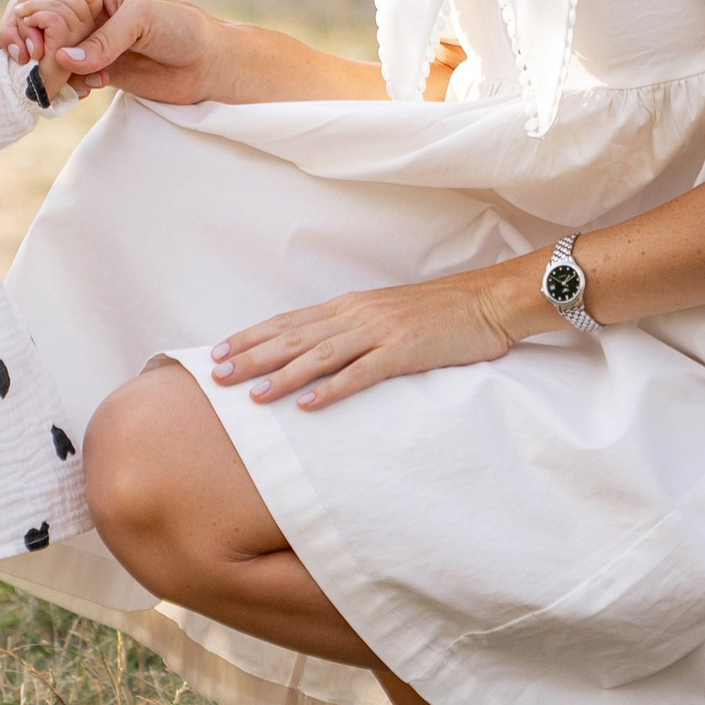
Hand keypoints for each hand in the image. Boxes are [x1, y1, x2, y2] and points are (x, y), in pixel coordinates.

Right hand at [5, 0, 225, 106]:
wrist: (209, 65)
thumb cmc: (182, 28)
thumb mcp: (143, 19)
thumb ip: (103, 39)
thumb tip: (63, 60)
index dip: (28, 19)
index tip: (37, 47)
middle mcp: (81, 9)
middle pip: (29, 22)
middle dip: (28, 44)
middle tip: (35, 64)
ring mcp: (84, 40)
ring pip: (41, 52)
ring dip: (46, 69)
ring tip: (71, 81)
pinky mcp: (91, 68)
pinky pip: (59, 76)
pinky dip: (64, 86)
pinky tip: (89, 89)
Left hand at [210, 267, 527, 409]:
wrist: (487, 300)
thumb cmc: (439, 312)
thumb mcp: (386, 314)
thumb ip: (353, 328)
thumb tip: (319, 350)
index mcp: (350, 305)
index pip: (289, 322)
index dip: (251, 337)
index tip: (217, 352)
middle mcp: (357, 314)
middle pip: (294, 337)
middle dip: (252, 357)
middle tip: (217, 376)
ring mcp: (380, 332)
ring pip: (320, 355)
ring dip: (283, 376)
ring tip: (253, 396)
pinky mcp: (404, 351)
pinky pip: (362, 372)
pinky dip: (332, 389)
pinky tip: (309, 405)